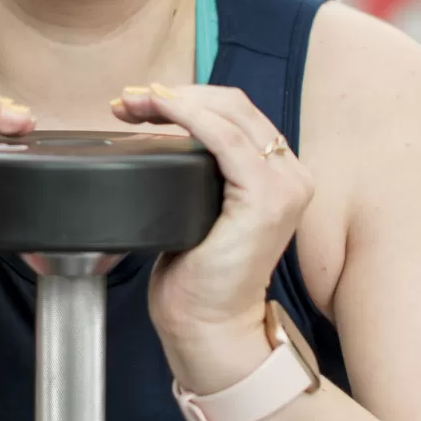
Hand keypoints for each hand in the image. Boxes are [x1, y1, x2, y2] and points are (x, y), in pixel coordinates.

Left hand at [113, 84, 311, 388]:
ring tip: (132, 105)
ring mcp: (284, 185)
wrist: (208, 327)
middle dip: (176, 92)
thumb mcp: (200, 211)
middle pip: (234, 104)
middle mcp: (291, 175)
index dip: (188, 96)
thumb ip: (201, 174)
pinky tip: (160, 111)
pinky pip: (224, 138)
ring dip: (175, 99)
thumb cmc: (199, 280)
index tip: (140, 103)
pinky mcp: (266, 198)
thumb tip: (162, 138)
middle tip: (128, 100)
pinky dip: (189, 116)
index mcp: (279, 175)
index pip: (236, 114)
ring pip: (229, 113)